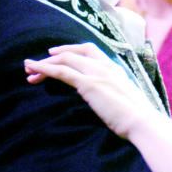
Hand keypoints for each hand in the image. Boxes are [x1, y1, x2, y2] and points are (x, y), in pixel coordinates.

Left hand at [25, 43, 161, 139]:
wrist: (142, 121)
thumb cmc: (137, 117)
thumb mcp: (125, 98)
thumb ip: (113, 93)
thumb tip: (106, 98)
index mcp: (114, 67)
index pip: (89, 49)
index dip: (70, 50)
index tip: (55, 54)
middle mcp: (104, 65)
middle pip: (73, 53)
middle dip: (52, 57)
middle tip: (36, 65)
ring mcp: (96, 72)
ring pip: (64, 60)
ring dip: (44, 63)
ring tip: (28, 69)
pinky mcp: (88, 83)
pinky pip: (61, 72)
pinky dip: (45, 69)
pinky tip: (34, 71)